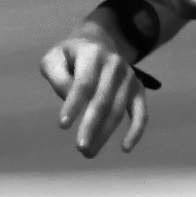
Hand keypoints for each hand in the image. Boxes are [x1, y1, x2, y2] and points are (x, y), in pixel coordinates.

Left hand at [38, 17, 150, 157]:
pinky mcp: (138, 90)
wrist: (98, 44)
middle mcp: (115, 64)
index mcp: (93, 54)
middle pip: (103, 100)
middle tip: (80, 148)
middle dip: (91, 126)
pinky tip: (125, 148)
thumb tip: (69, 98)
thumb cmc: (70, 57)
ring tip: (88, 153)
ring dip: (105, 134)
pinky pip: (141, 113)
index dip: (73, 105)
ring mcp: (129, 77)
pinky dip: (136, 131)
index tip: (62, 125)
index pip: (83, 83)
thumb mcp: (54, 58)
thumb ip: (57, 76)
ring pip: (118, 110)